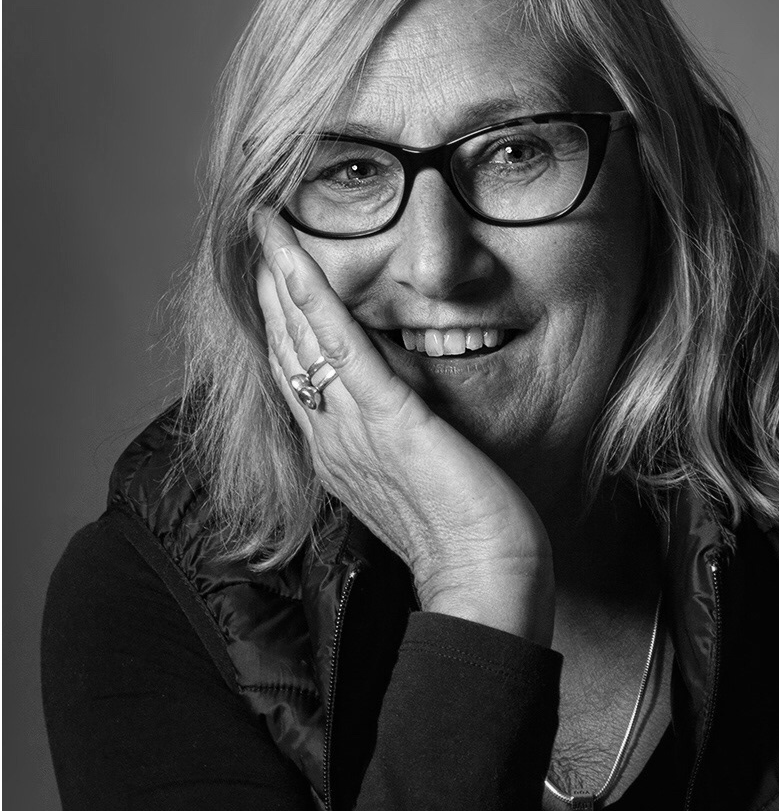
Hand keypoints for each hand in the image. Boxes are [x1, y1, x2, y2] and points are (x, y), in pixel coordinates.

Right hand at [254, 212, 554, 644]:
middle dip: (272, 290)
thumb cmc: (466, 544)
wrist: (483, 582)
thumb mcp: (420, 486)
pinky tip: (294, 258)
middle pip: (287, 350)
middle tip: (263, 237)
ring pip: (302, 338)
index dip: (283, 326)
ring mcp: (354, 428)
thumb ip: (400, 449)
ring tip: (269, 228)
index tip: (276, 282)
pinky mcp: (389, 419)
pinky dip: (313, 297)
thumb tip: (407, 423)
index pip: (299, 377)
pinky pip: (341, 346)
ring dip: (281, 276)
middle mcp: (333, 438)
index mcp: (339, 455)